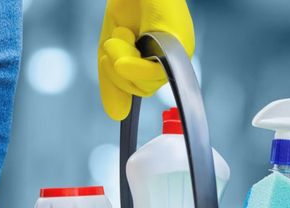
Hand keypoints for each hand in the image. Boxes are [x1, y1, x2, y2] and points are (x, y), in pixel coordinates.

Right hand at [98, 0, 194, 120]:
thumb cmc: (127, 8)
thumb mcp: (111, 49)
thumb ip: (112, 81)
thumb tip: (116, 115)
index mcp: (159, 61)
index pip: (140, 88)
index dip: (121, 85)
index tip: (112, 84)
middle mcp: (173, 60)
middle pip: (140, 90)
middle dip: (116, 71)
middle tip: (111, 44)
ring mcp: (179, 53)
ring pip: (145, 83)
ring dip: (120, 61)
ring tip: (121, 33)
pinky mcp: (178, 45)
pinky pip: (152, 72)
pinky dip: (132, 64)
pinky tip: (126, 43)